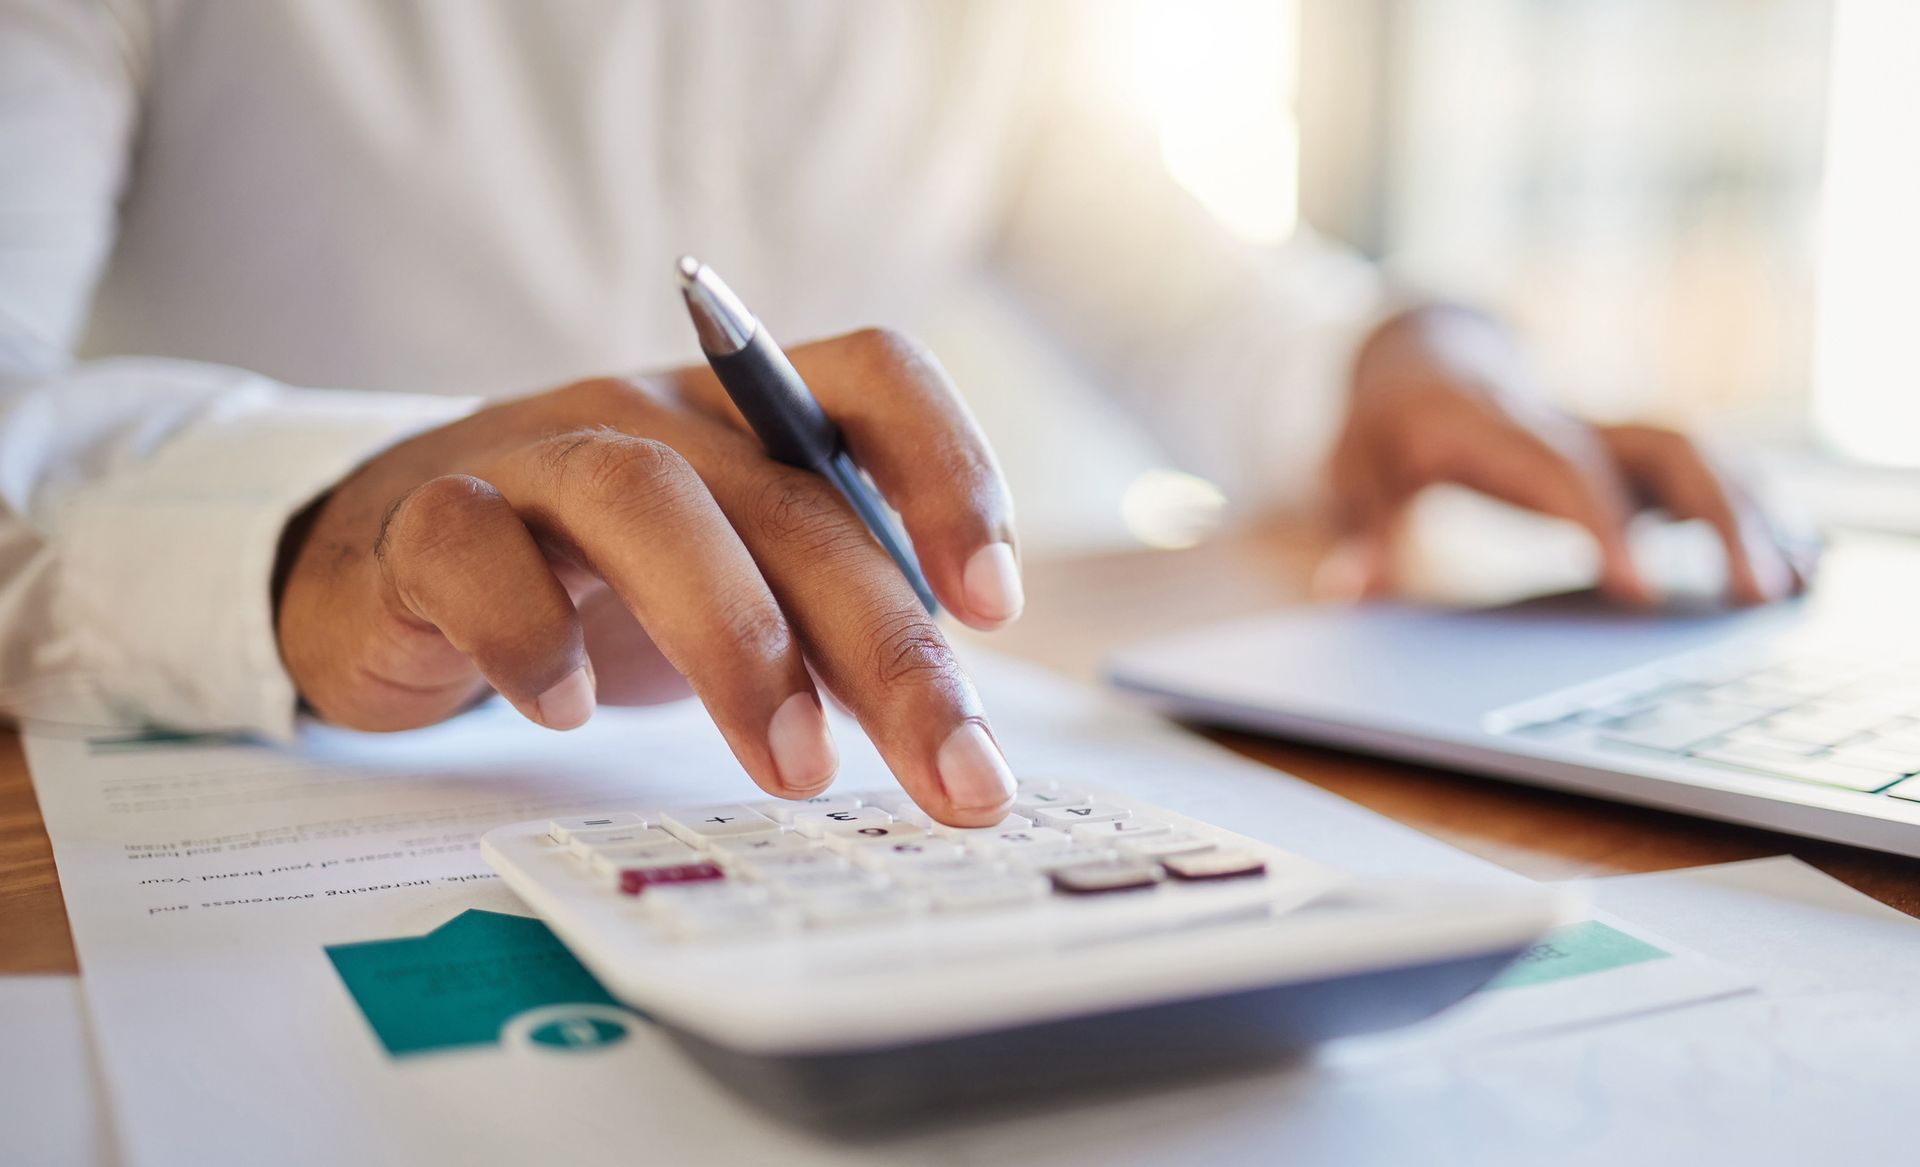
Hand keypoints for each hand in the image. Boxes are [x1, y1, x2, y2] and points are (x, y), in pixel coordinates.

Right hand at [274, 329, 1025, 825]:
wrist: (386, 563)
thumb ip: (830, 627)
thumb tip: (952, 729)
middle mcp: (655, 414)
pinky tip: (568, 711)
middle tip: (953, 774)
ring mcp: (536, 453)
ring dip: (735, 638)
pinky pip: (473, 549)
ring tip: (794, 768)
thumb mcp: (735, 588)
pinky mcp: (425, 518)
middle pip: (791, 498)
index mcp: (750, 415)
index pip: (874, 378)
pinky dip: (531, 634)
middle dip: (888, 645)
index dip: (950, 470)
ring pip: (645, 500)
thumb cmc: (593, 581)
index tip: (994, 606)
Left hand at [1322, 306, 1814, 605]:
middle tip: (1757, 597)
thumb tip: (1345, 591)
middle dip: (1717, 516)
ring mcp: (1604, 427)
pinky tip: (1798, 561)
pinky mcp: (1624, 447)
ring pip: (1698, 454)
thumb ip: (1359, 529)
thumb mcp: (1351, 471)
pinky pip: (1702, 467)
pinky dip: (1754, 508)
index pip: (1567, 468)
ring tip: (1797, 587)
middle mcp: (1567, 418)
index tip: (1642, 590)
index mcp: (1497, 424)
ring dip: (1753, 514)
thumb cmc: (1383, 426)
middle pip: (1662, 447)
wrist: (1419, 356)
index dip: (1607, 522)